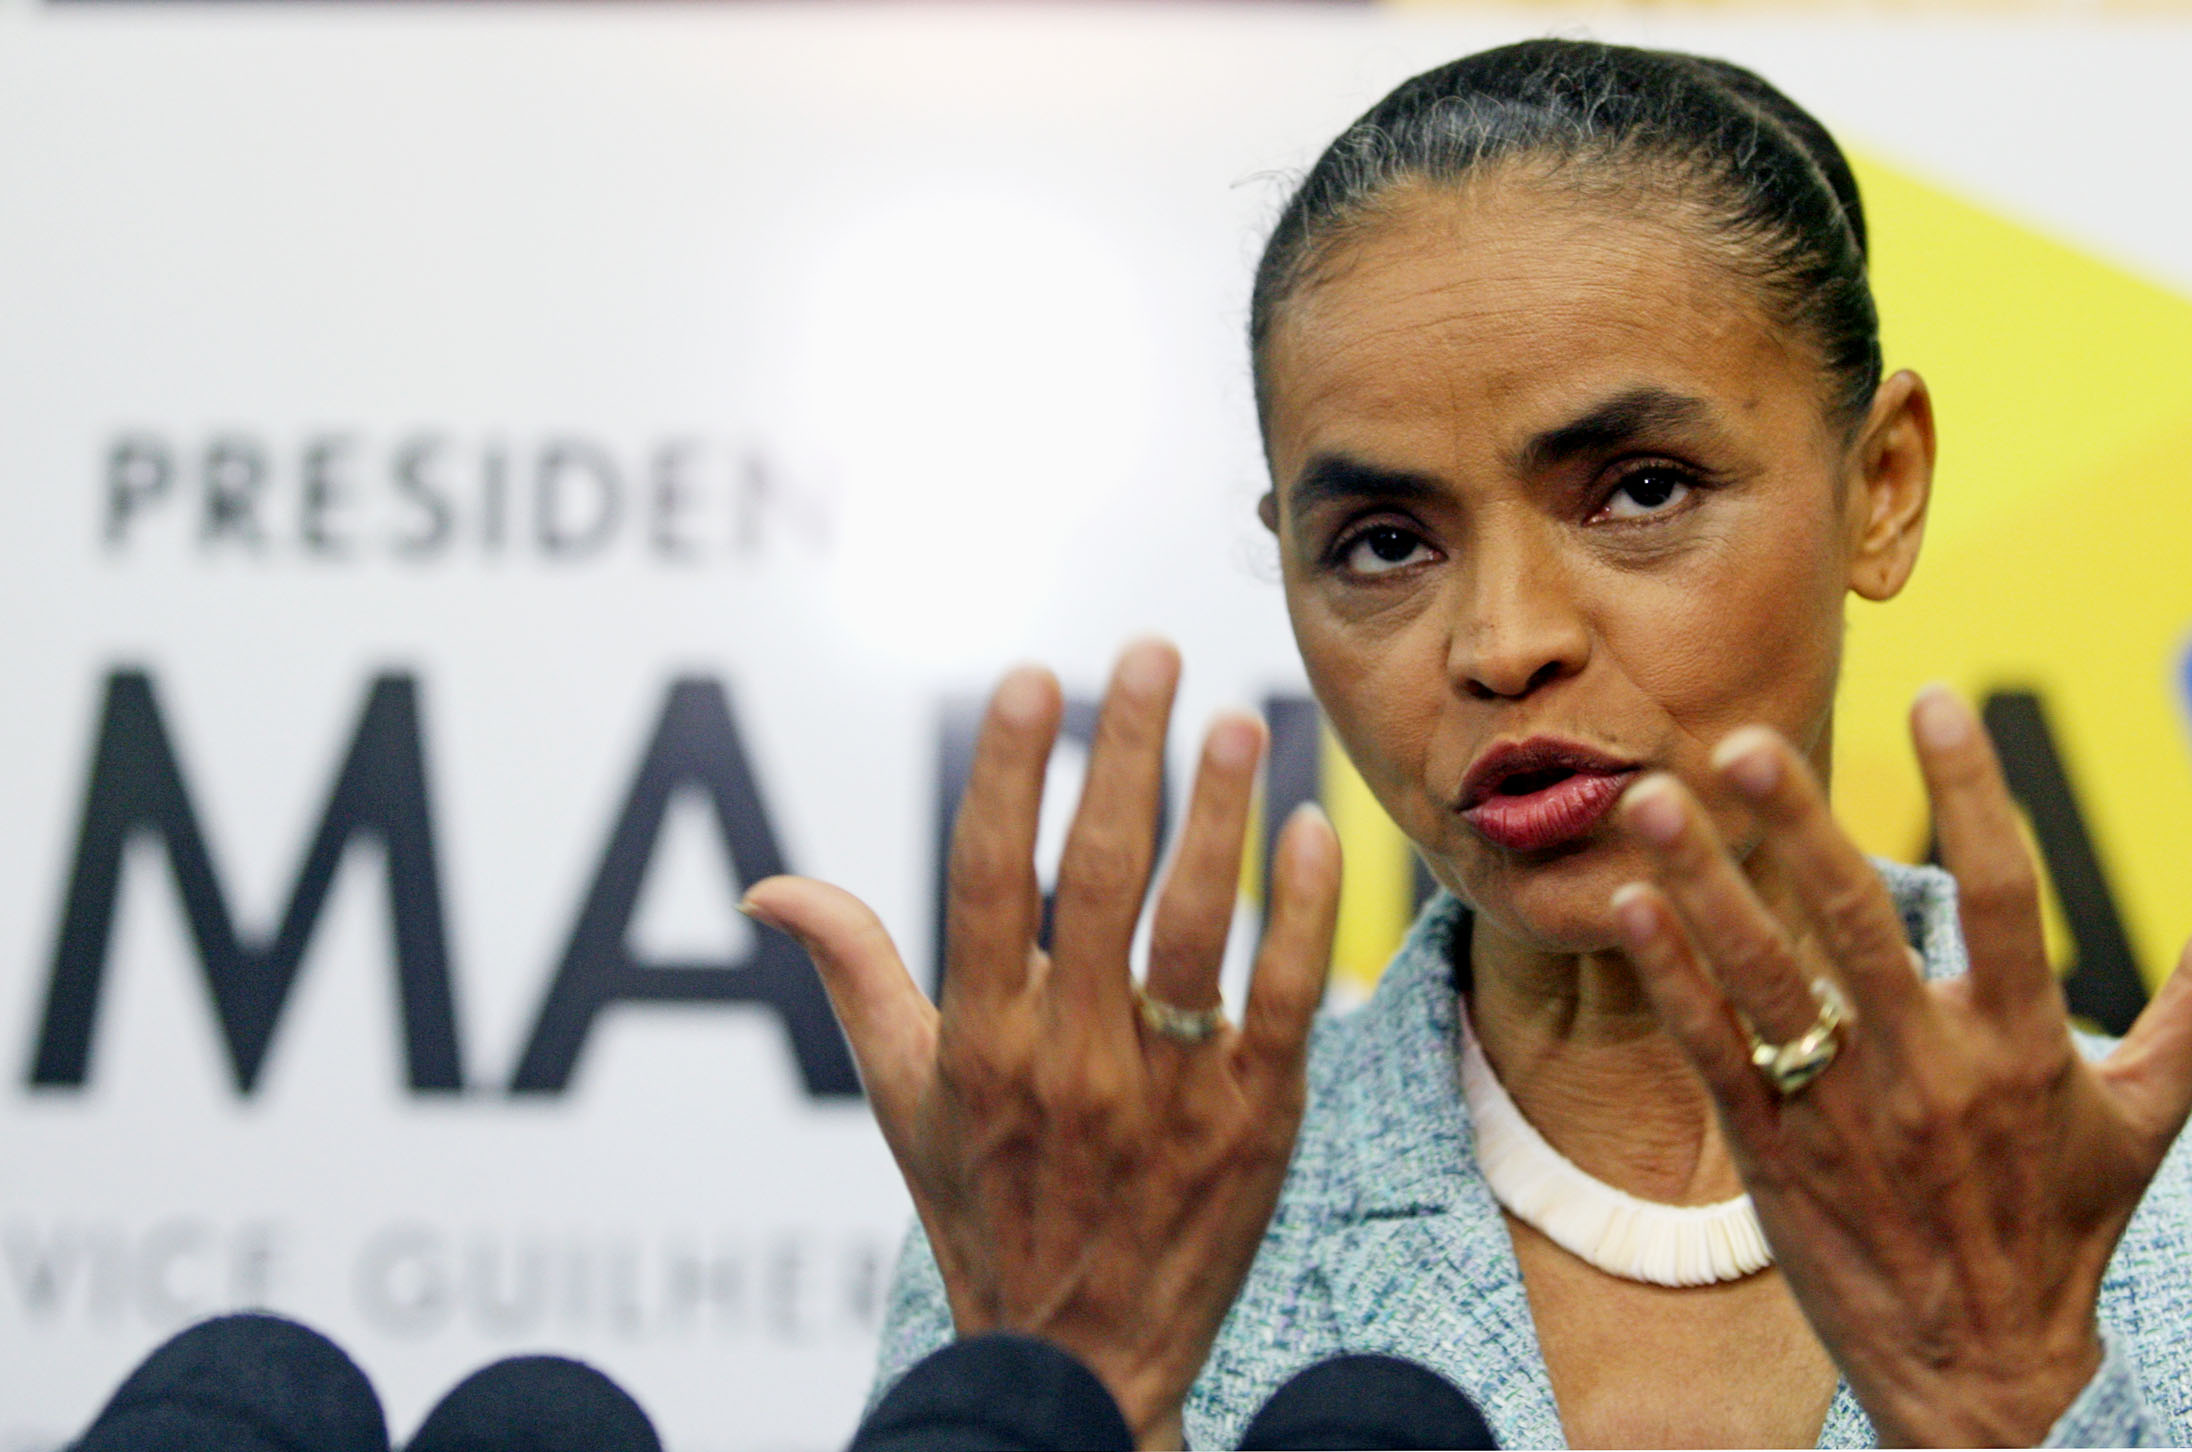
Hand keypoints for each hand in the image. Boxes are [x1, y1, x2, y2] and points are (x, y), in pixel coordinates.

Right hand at [741, 641, 1341, 1449]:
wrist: (1084, 1362)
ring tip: (1236, 722)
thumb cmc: (985, 1212)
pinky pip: (1283, 999)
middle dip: (1124, 755)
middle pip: (1097, 879)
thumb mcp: (903, 1102)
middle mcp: (1070, 1059)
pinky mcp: (1255, 1121)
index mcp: (979, 1043)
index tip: (1033, 677)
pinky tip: (1312, 832)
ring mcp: (1169, 1092)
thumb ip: (853, 976)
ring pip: (1197, 928)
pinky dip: (1300, 913)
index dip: (1010, 772)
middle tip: (1149, 654)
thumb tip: (771, 887)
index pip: (988, 879)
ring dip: (1220, 815)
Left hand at [1607, 686, 2191, 1445]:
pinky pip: (1714, 1053)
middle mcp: (1929, 1072)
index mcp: (2024, 1048)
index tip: (1938, 699)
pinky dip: (1671, 979)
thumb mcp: (2144, 1116)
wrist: (1985, 1377)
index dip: (1973, 793)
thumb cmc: (2064, 1230)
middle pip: (1857, 928)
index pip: (2002, 895)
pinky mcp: (1773, 1154)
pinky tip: (1632, 907)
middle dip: (1800, 829)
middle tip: (1743, 742)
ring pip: (1764, 982)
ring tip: (1650, 801)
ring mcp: (1843, 1114)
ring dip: (1703, 887)